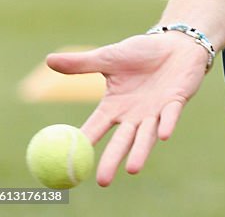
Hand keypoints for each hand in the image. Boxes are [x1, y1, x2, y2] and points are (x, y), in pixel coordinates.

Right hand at [46, 33, 209, 185]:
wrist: (176, 43)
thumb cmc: (142, 52)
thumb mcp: (109, 57)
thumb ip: (81, 64)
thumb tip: (48, 60)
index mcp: (114, 106)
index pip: (94, 129)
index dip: (80, 144)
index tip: (65, 161)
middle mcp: (133, 115)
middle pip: (120, 141)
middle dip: (111, 160)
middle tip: (102, 181)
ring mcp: (155, 111)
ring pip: (146, 135)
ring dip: (140, 151)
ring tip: (132, 169)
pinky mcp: (176, 101)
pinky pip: (171, 115)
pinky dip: (167, 124)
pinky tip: (164, 134)